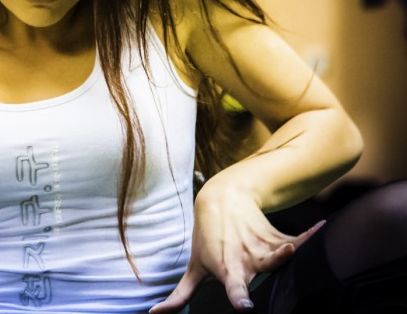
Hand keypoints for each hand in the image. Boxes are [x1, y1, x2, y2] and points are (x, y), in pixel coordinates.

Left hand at [150, 182, 324, 312]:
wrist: (223, 200)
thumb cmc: (207, 240)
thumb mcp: (194, 267)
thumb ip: (180, 295)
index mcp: (230, 270)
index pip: (234, 289)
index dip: (239, 299)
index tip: (245, 308)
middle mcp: (250, 260)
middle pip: (263, 267)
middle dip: (269, 268)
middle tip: (277, 268)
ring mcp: (266, 248)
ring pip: (282, 251)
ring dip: (288, 250)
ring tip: (294, 247)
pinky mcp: (280, 238)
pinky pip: (301, 237)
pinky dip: (313, 234)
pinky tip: (324, 228)